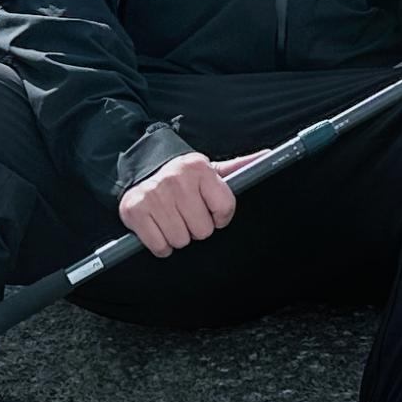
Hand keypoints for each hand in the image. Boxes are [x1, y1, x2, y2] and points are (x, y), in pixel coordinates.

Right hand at [120, 150, 238, 256]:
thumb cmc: (182, 176)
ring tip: (172, 218)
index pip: (225, 209)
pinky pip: (160, 246)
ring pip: (181, 240)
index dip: (220, 217)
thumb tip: (267, 155)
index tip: (212, 212)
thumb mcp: (210, 169)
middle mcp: (176, 179)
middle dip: (196, 227)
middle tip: (187, 213)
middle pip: (203, 230)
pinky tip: (159, 226)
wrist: (142, 170)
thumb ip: (239, 166)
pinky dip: (161, 244)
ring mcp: (154, 195)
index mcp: (199, 168)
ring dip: (178, 236)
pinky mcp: (135, 210)